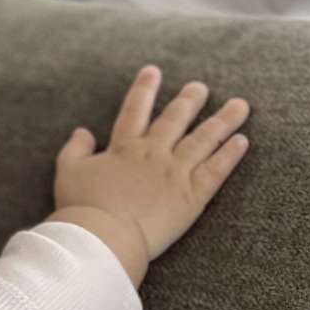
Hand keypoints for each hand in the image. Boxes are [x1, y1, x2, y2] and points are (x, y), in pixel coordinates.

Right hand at [53, 66, 252, 263]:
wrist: (102, 237)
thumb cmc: (81, 209)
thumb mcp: (68, 173)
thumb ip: (74, 150)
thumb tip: (82, 131)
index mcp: (124, 149)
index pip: (136, 111)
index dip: (144, 90)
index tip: (153, 71)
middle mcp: (153, 154)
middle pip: (175, 120)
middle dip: (190, 100)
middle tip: (201, 87)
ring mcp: (175, 173)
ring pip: (203, 140)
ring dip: (223, 120)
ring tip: (240, 105)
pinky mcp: (191, 196)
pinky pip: (216, 171)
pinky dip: (230, 155)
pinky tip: (242, 140)